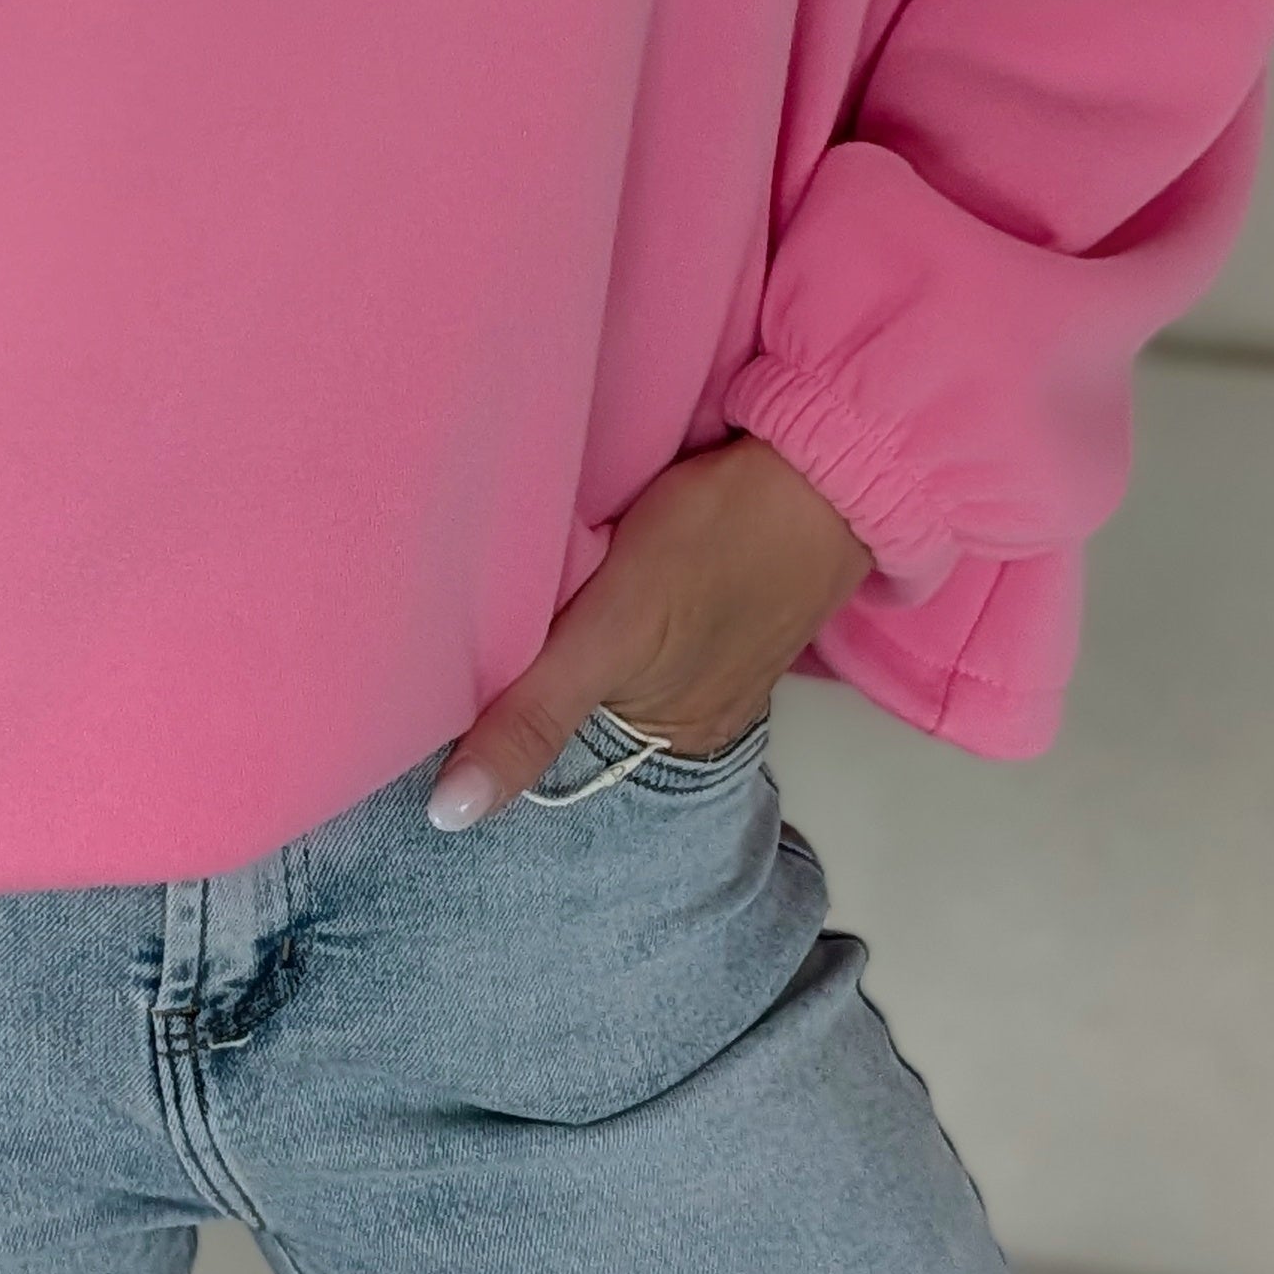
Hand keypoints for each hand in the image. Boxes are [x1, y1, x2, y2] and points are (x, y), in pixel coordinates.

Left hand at [425, 434, 875, 828]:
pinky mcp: (720, 588)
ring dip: (571, 622)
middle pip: (585, 696)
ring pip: (611, 650)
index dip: (501, 711)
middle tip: (468, 611)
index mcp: (674, 737)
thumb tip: (451, 813)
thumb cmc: (719, 541)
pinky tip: (592, 552)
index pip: (557, 742)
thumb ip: (533, 717)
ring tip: (520, 578)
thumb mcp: (609, 636)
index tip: (446, 670)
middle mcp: (697, 707)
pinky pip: (644, 605)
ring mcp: (715, 646)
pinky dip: (611, 587)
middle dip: (533, 664)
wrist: (827, 460)